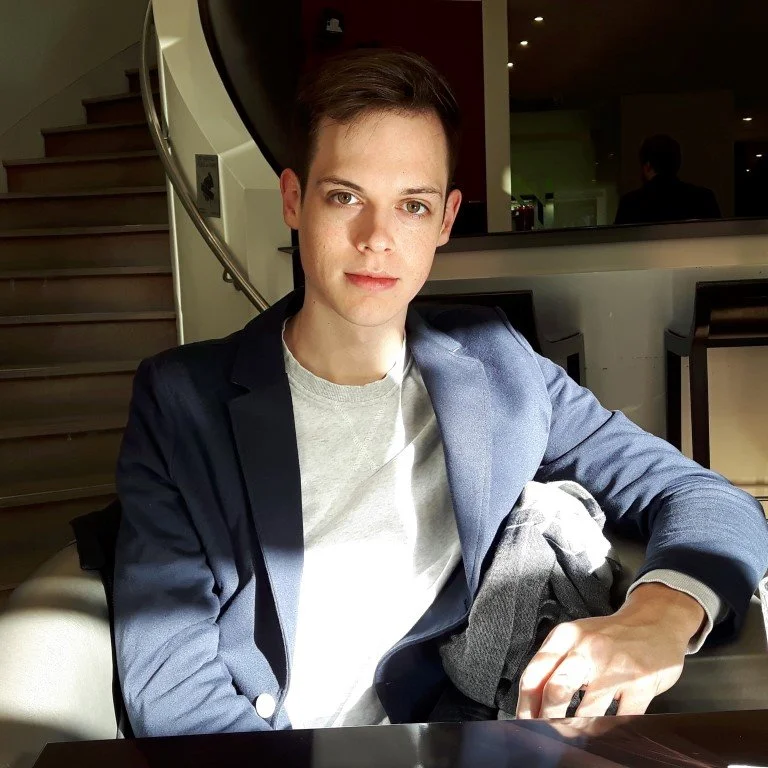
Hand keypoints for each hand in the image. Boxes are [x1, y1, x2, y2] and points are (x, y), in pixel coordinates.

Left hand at [516, 583, 704, 719]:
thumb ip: (554, 663)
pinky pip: (621, 718)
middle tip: (547, 733)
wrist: (655, 620)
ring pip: (587, 711)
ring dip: (577, 730)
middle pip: (555, 691)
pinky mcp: (642, 683)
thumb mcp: (576, 637)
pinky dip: (610, 731)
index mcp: (565, 637)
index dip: (525, 705)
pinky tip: (603, 732)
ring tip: (574, 736)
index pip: (534, 675)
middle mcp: (587, 649)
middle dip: (547, 719)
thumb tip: (532, 702)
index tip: (524, 722)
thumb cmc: (609, 636)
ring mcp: (615, 667)